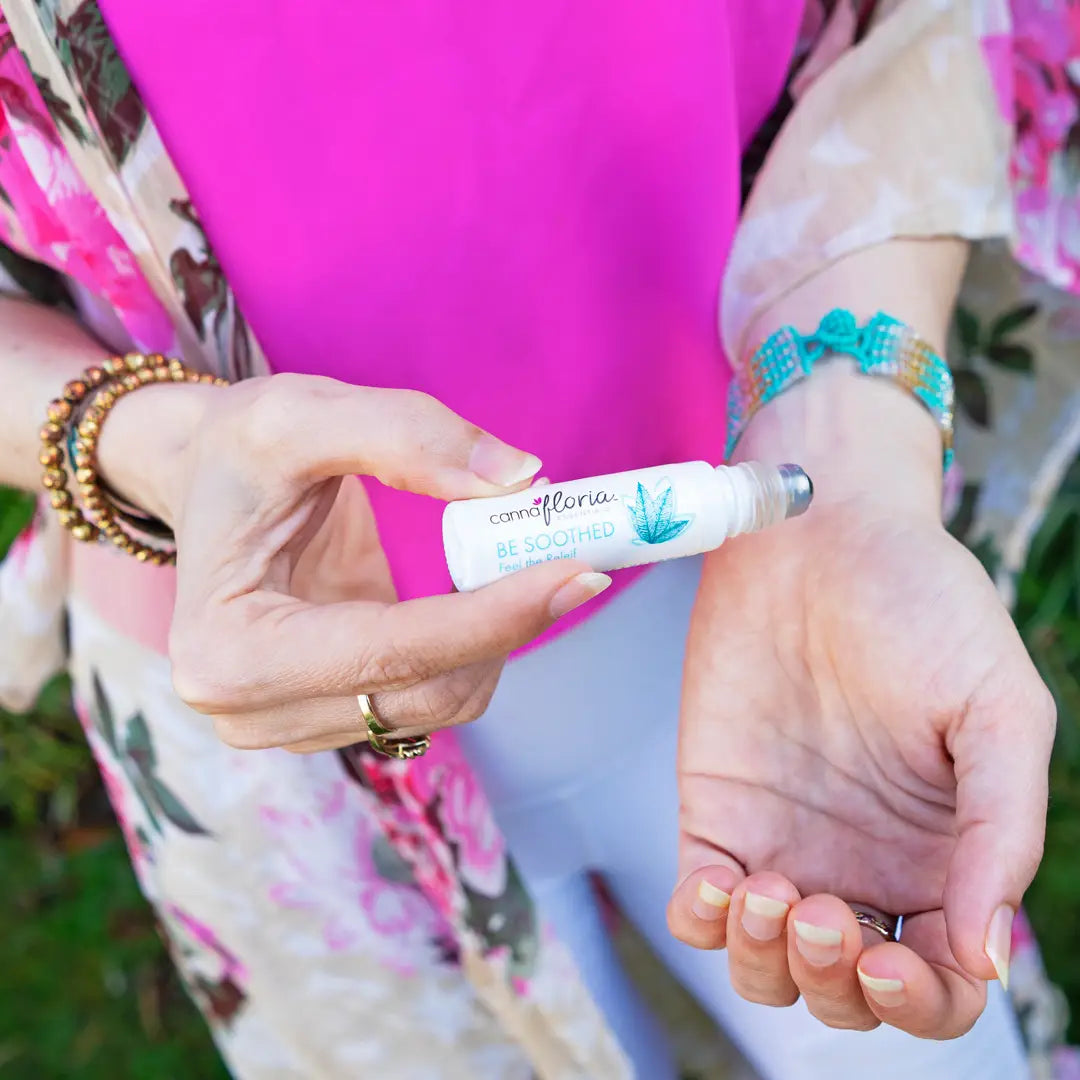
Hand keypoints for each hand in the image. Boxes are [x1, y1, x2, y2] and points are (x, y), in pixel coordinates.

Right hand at [97, 373, 608, 751]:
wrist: (201, 482)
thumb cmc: (236, 450)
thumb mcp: (300, 413)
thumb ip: (407, 434)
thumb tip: (520, 480)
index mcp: (229, 653)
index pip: (392, 653)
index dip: (497, 616)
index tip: (580, 571)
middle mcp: (253, 713)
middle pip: (429, 693)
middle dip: (511, 626)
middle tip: (572, 555)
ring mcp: (294, 725)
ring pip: (442, 702)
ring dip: (497, 636)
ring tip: (510, 561)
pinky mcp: (333, 715)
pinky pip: (434, 694)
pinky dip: (474, 647)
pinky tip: (477, 595)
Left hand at [667, 368, 1054, 1037]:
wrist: (820, 532)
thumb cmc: (921, 604)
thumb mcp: (996, 709)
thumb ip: (1001, 831)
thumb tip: (987, 956)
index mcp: (941, 855)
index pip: (940, 983)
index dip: (923, 1002)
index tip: (897, 961)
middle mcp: (861, 863)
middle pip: (845, 991)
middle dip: (835, 983)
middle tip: (822, 912)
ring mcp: (783, 840)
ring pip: (765, 964)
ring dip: (767, 962)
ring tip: (771, 894)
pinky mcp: (716, 808)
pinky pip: (699, 902)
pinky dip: (702, 921)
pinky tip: (718, 885)